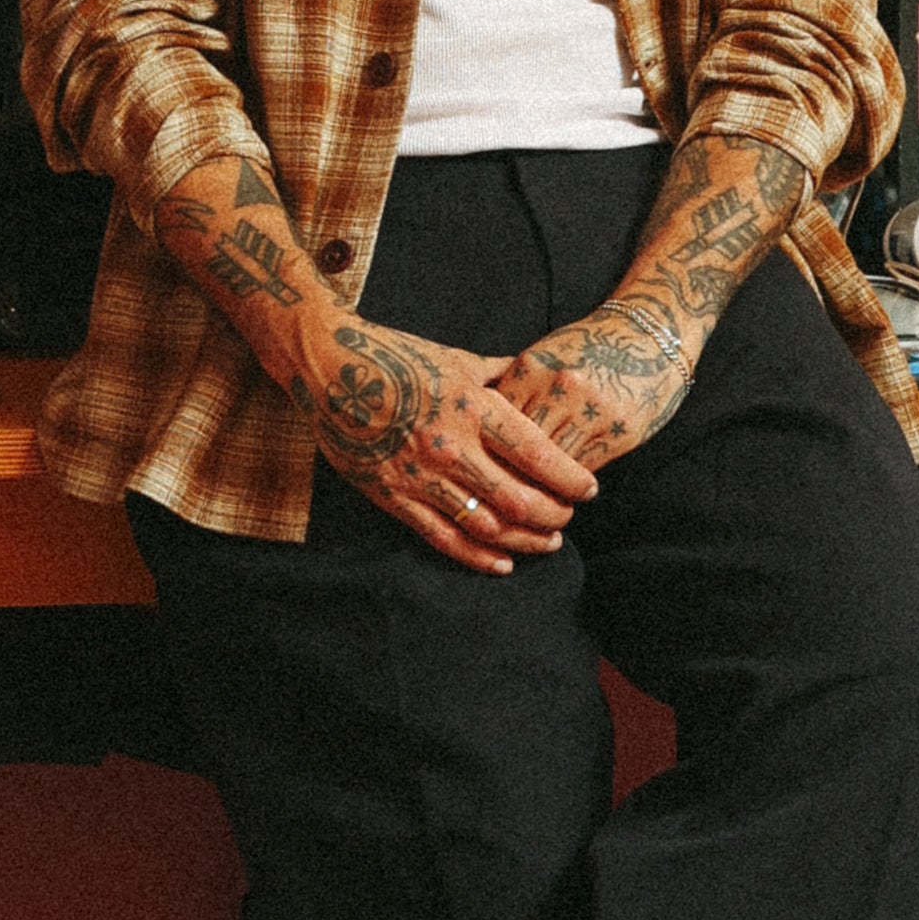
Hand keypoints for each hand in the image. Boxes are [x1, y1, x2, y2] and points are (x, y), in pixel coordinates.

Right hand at [306, 312, 596, 569]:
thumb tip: (535, 375)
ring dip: (525, 540)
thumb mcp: (456, 358)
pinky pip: (443, 537)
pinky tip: (503, 563)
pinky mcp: (394, 496)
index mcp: (473, 407)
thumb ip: (500, 374)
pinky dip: (478, 556)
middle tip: (568, 518)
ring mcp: (421, 475)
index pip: (537, 454)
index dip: (570, 479)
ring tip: (547, 541)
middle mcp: (451, 446)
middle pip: (519, 498)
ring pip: (486, 525)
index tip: (589, 489)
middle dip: (553, 515)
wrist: (329, 368)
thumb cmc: (397, 356)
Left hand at [490, 300, 694, 475]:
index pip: (497, 422)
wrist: (648, 337)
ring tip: (527, 500)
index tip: (479, 470)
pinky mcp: (619, 431)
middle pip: (522, 447)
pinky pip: (583, 468)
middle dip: (509, 473)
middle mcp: (561, 388)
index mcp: (533, 368)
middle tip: (497, 495)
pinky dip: (566, 482)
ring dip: (539, 486)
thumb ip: (516, 392)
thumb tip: (485, 433)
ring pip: (553, 464)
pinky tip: (558, 489)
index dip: (486, 450)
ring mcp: (593, 411)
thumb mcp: (545, 357)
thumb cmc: (587, 348)